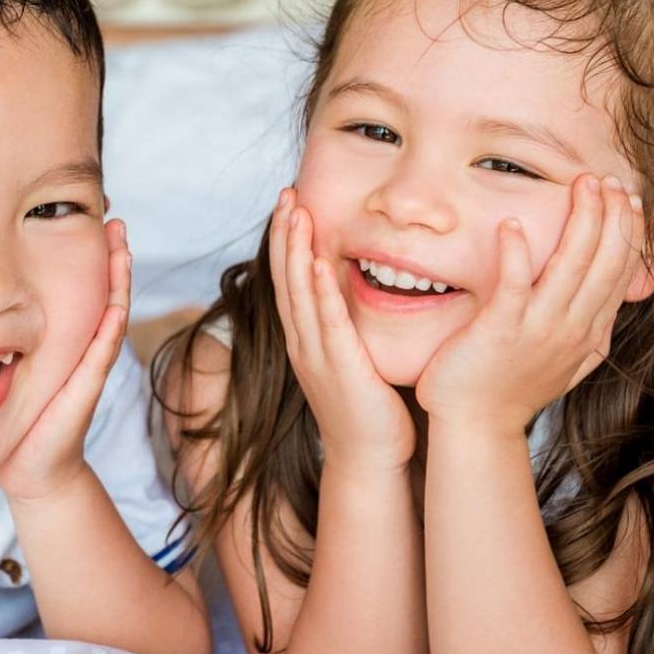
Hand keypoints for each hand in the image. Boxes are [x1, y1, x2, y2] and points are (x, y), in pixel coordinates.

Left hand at [0, 219, 131, 502]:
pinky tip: (115, 300)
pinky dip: (110, 324)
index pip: (81, 286)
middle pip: (103, 291)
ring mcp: (89, 366)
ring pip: (110, 314)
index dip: (86, 252)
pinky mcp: (86, 388)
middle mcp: (84, 347)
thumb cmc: (15, 414)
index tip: (86, 214)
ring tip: (120, 245)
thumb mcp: (3, 364)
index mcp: (66, 337)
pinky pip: (101, 351)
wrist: (28, 467)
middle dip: (111, 254)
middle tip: (112, 216)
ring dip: (118, 279)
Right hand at [270, 188, 415, 472]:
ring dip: (295, 250)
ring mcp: (316, 355)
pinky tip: (318, 262)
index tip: (290, 205)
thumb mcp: (354, 360)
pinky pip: (326, 322)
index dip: (286, 242)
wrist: (368, 459)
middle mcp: (303, 343)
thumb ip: (350, 328)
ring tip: (295, 213)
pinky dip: (320, 291)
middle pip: (286, 278)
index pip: (290, 280)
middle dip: (284, 234)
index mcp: (306, 340)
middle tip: (285, 193)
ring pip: (299, 292)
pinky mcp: (338, 367)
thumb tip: (359, 295)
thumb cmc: (369, 411)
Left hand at [415, 174, 643, 431]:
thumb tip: (606, 316)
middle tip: (610, 180)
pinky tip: (512, 224)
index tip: (630, 199)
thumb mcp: (566, 362)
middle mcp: (572, 328)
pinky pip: (513, 285)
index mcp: (588, 332)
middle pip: (604, 263)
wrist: (477, 427)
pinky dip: (516, 253)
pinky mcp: (501, 330)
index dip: (627, 233)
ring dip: (580, 222)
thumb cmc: (512, 389)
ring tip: (583, 185)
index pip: (620, 273)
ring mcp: (538, 329)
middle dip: (611, 217)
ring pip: (570, 267)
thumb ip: (587, 335)